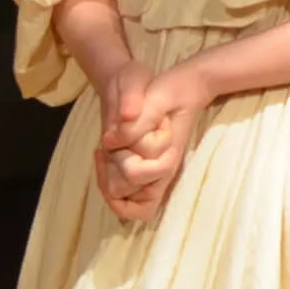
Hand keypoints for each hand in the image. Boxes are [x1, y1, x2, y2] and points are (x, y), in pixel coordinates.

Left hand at [96, 59, 209, 224]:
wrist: (186, 87)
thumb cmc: (172, 90)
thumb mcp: (154, 98)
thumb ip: (135, 123)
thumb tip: (108, 141)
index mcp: (168, 156)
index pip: (139, 177)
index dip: (122, 165)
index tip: (111, 143)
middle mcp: (162, 172)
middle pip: (130, 199)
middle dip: (109, 177)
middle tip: (105, 150)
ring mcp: (153, 173)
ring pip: (125, 202)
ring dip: (106, 180)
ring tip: (103, 152)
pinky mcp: (144, 169)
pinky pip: (124, 193)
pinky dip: (109, 180)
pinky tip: (104, 153)